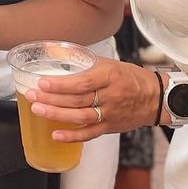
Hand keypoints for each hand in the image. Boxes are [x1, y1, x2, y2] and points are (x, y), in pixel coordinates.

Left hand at [24, 56, 161, 141]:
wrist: (156, 98)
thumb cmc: (130, 78)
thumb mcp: (109, 63)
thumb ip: (83, 61)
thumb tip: (54, 52)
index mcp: (109, 76)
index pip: (82, 82)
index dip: (60, 85)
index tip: (42, 83)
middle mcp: (110, 96)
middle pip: (77, 100)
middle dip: (51, 99)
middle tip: (31, 96)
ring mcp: (110, 114)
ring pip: (80, 117)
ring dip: (56, 115)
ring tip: (38, 110)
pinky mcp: (110, 127)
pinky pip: (89, 134)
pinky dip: (72, 136)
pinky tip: (55, 135)